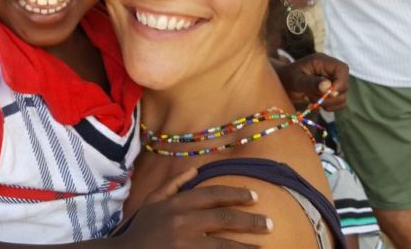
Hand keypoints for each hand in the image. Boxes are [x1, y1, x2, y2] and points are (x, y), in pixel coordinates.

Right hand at [116, 182, 270, 248]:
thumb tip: (196, 170)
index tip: (255, 197)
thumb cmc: (140, 230)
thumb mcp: (152, 203)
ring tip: (263, 248)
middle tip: (270, 224)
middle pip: (224, 219)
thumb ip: (173, 185)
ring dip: (246, 247)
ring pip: (224, 245)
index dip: (236, 194)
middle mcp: (182, 222)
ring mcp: (184, 245)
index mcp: (176, 204)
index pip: (213, 194)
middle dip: (251, 221)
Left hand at [278, 52, 348, 111]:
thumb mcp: (295, 80)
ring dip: (329, 103)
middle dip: (331, 97)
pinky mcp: (329, 93)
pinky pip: (338, 103)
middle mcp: (329, 71)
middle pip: (344, 85)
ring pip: (342, 96)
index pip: (342, 69)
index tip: (329, 93)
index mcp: (322, 62)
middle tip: (315, 99)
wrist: (280, 84)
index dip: (340, 82)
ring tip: (313, 101)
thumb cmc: (285, 78)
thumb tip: (328, 86)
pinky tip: (316, 104)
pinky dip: (329, 107)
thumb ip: (311, 82)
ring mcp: (331, 82)